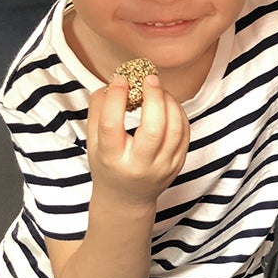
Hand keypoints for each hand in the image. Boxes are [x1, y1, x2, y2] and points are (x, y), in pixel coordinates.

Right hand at [86, 73, 189, 206]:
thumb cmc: (107, 164)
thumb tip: (112, 82)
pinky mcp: (177, 165)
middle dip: (154, 98)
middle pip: (153, 129)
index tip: (120, 80)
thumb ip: (98, 111)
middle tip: (149, 79)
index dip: (116, 99)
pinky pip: (184, 134)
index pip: (112, 126)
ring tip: (158, 90)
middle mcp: (138, 165)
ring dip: (169, 103)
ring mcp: (161, 167)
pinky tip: (168, 104)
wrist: (126, 198)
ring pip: (174, 130)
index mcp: (111, 158)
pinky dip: (179, 114)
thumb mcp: (92, 142)